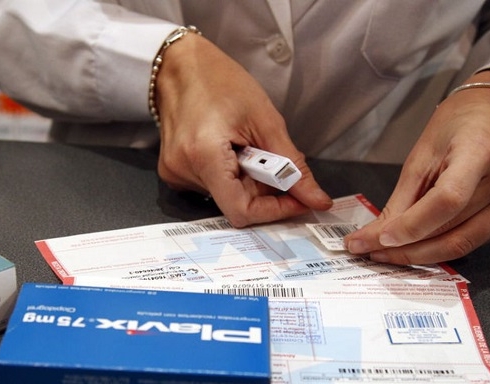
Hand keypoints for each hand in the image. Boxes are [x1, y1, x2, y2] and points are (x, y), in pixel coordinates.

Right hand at [154, 33, 332, 226]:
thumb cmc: (220, 82)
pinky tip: (229, 147)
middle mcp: (183, 171)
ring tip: (244, 143)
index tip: (296, 200)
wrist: (180, 66)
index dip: (274, 210)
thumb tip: (316, 199)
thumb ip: (293, 165)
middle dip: (263, 188)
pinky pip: (212, 186)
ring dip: (246, 179)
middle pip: (236, 202)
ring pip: (225, 195)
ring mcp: (175, 174)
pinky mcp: (172, 172)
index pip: (242, 210)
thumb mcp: (266, 120)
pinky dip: (230, 174)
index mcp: (204, 155)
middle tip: (272, 157)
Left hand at [344, 71, 489, 264]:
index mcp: (482, 151)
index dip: (412, 226)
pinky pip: (474, 242)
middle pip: (454, 230)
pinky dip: (442, 248)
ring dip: (422, 255)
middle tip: (372, 252)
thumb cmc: (457, 127)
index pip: (447, 200)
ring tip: (388, 253)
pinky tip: (418, 245)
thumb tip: (375, 237)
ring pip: (463, 244)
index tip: (379, 239)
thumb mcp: (422, 155)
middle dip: (407, 248)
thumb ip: (401, 200)